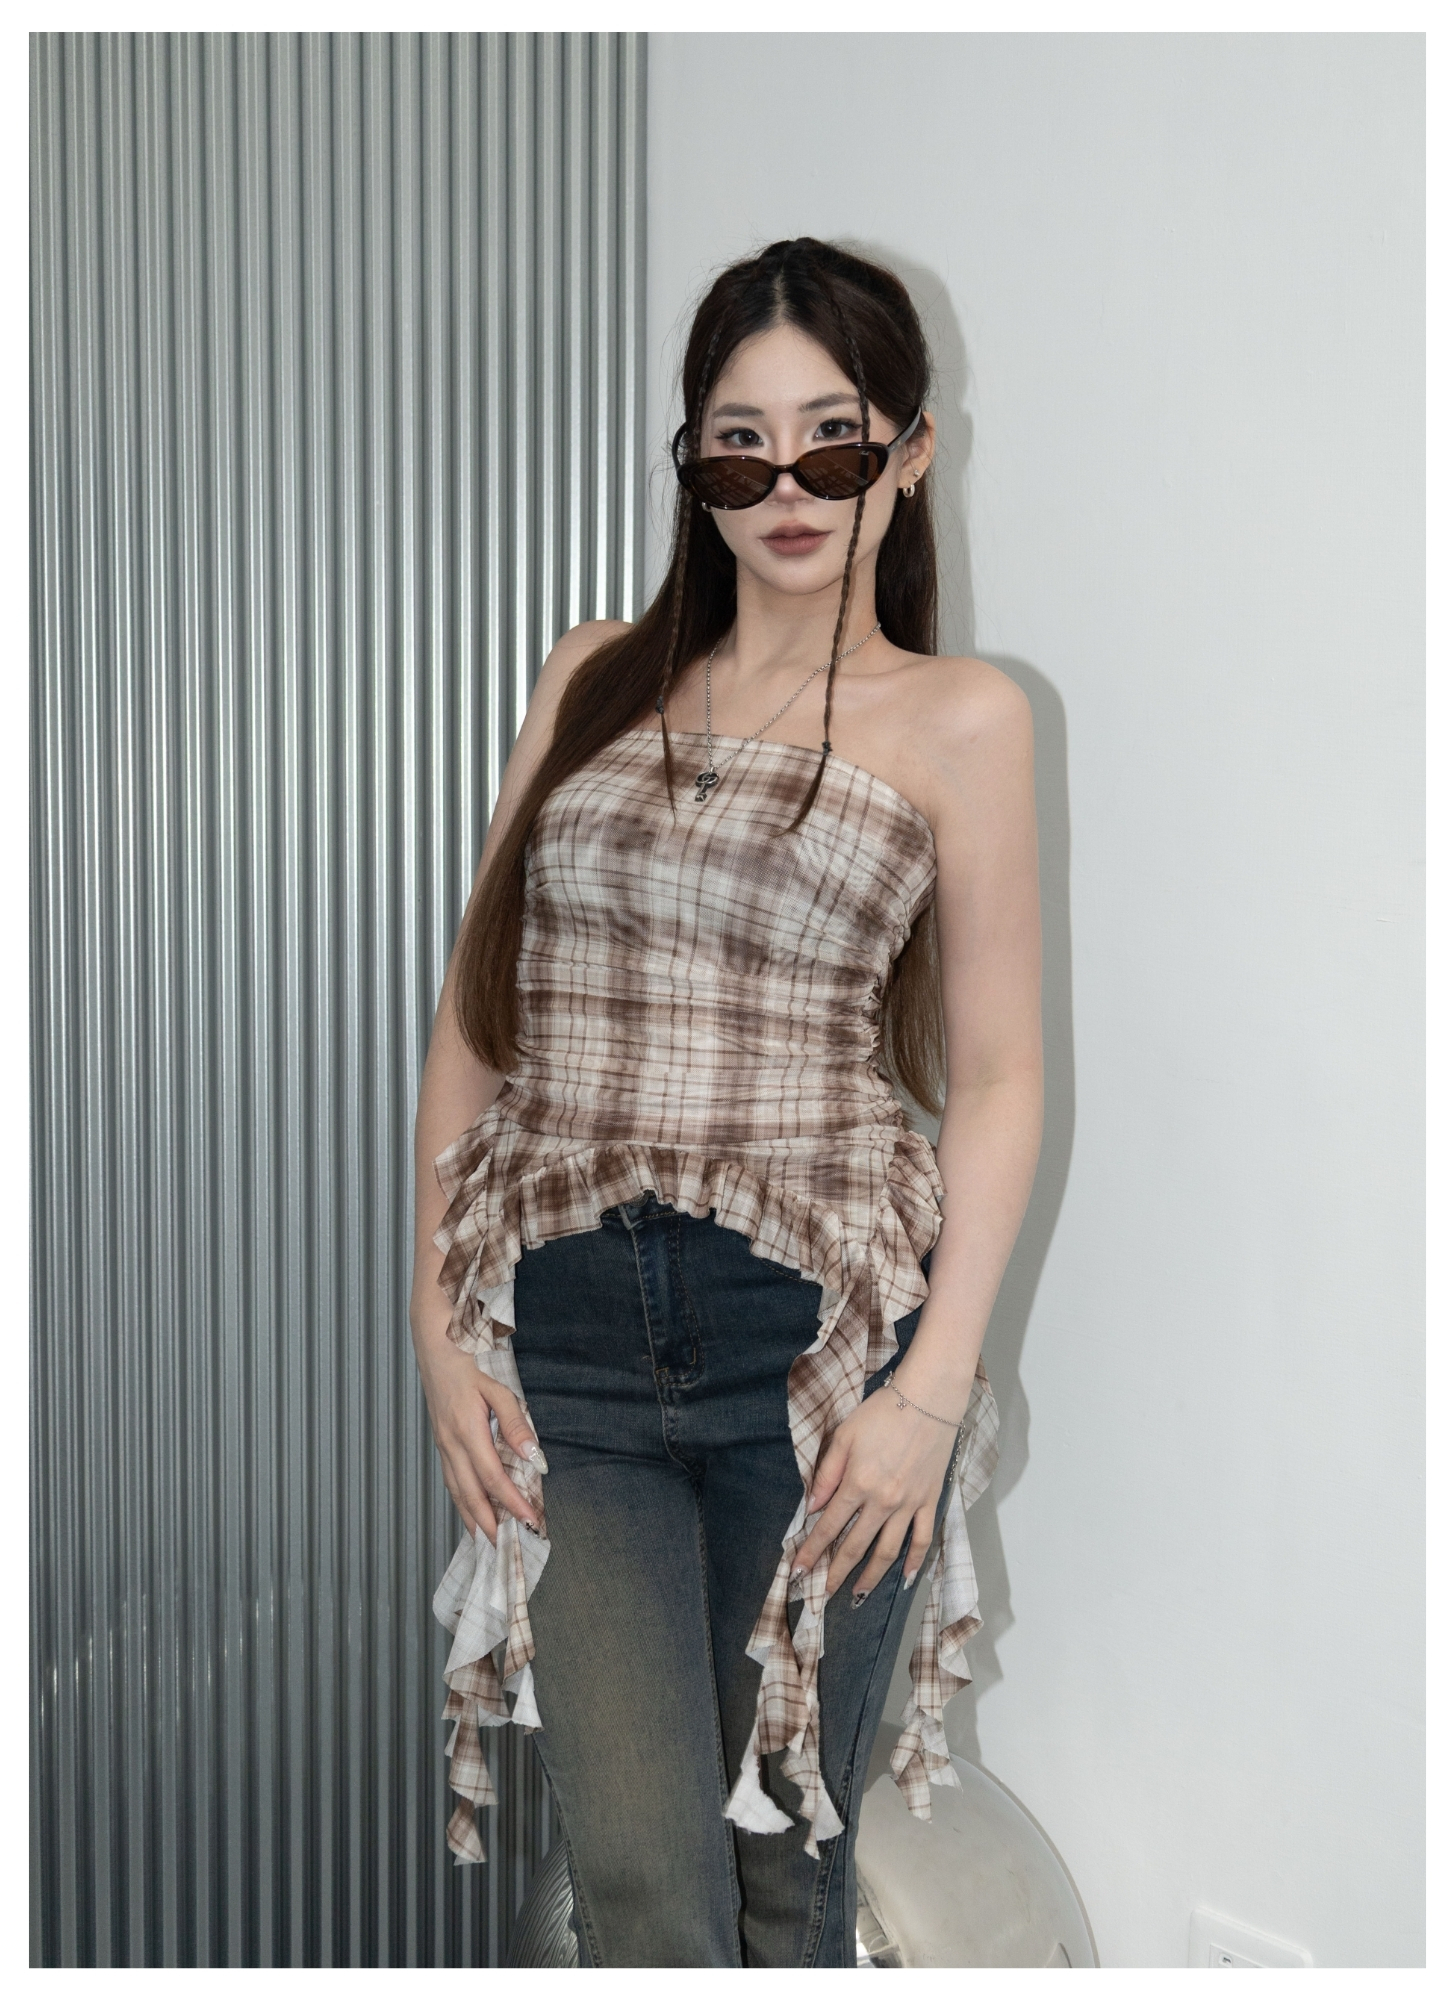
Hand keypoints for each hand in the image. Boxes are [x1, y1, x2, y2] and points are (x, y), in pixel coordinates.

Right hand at [412, 1309, 545, 1542]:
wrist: (436, 1348)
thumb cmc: (468, 1365)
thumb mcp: (499, 1388)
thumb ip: (516, 1423)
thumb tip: (533, 1457)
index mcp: (467, 1432)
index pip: (493, 1478)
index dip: (512, 1502)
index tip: (531, 1520)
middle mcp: (451, 1445)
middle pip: (471, 1495)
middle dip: (490, 1524)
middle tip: (507, 1548)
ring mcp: (443, 1446)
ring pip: (457, 1492)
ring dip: (473, 1519)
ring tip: (488, 1542)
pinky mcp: (441, 1444)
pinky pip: (451, 1482)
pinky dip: (462, 1503)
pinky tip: (471, 1513)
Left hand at [791, 1383, 958, 1599]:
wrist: (928, 1399)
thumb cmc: (883, 1412)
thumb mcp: (844, 1436)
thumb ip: (827, 1473)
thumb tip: (813, 1506)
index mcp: (858, 1484)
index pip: (828, 1527)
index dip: (812, 1552)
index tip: (799, 1572)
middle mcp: (883, 1502)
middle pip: (855, 1547)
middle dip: (835, 1573)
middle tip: (822, 1595)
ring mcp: (909, 1505)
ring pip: (888, 1551)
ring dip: (871, 1576)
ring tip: (858, 1593)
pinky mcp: (930, 1501)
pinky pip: (923, 1538)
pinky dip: (916, 1561)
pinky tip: (907, 1577)